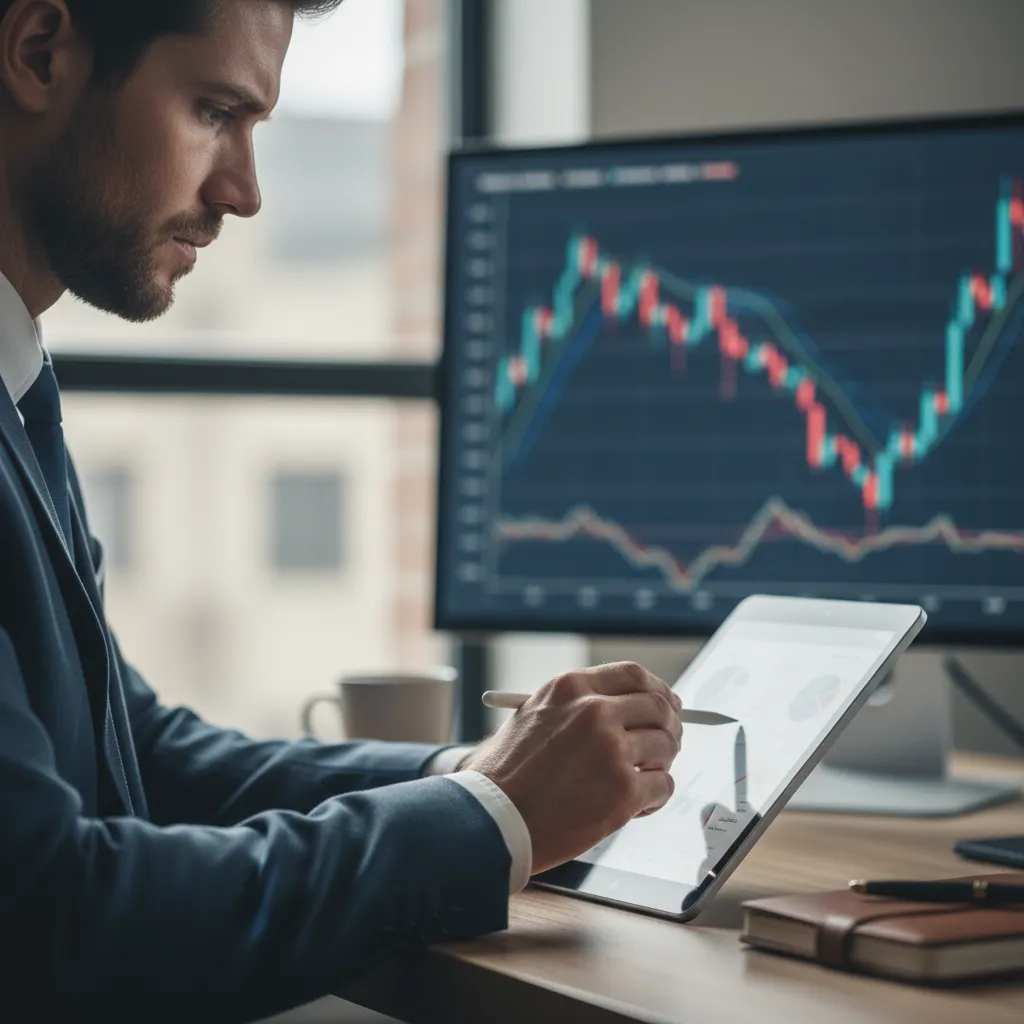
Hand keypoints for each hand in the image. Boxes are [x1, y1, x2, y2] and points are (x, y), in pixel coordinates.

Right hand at [464, 663, 682, 875]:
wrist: (489, 819)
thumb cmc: (504, 777)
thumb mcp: (531, 718)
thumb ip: (575, 709)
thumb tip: (623, 710)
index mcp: (571, 688)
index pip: (633, 675)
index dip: (657, 690)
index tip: (666, 703)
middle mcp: (594, 711)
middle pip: (658, 706)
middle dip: (669, 726)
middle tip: (668, 742)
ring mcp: (611, 750)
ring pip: (665, 746)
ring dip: (661, 764)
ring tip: (644, 780)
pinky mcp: (623, 790)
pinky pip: (663, 786)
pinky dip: (655, 798)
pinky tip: (637, 805)